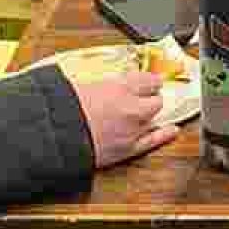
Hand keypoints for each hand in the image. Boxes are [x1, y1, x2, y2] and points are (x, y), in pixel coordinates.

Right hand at [54, 68, 176, 168]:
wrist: (56, 138)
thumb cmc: (62, 109)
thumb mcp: (80, 86)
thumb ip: (97, 85)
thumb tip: (100, 85)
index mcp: (120, 87)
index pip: (148, 80)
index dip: (149, 81)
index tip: (148, 81)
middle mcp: (132, 107)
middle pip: (156, 100)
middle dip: (150, 98)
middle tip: (142, 98)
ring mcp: (133, 129)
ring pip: (154, 117)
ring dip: (149, 115)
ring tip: (143, 113)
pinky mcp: (129, 148)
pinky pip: (154, 140)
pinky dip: (164, 134)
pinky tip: (172, 130)